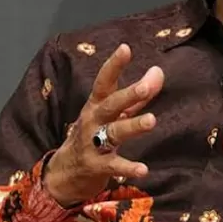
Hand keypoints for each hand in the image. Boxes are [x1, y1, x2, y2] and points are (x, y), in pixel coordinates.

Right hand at [44, 44, 163, 206]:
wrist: (64, 173)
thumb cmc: (94, 135)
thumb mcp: (113, 114)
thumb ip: (138, 95)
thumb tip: (158, 71)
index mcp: (97, 104)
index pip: (105, 81)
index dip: (114, 65)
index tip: (125, 48)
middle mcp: (92, 121)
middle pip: (111, 104)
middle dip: (128, 95)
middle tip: (146, 87)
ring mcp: (91, 144)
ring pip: (113, 132)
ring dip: (132, 126)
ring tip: (151, 120)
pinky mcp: (95, 166)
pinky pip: (113, 166)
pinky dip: (128, 168)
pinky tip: (144, 170)